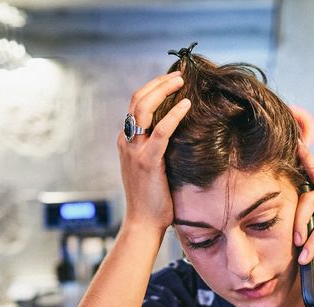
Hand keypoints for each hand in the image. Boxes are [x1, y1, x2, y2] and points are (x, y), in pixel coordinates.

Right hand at [117, 72, 191, 231]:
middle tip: (179, 75)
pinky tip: (187, 105)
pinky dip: (174, 115)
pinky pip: (161, 131)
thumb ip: (157, 150)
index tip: (171, 81)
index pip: (136, 106)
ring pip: (144, 108)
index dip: (152, 89)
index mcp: (126, 142)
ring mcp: (135, 151)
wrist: (143, 223)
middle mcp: (127, 142)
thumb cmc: (152, 200)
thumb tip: (179, 137)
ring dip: (163, 90)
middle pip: (137, 100)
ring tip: (181, 82)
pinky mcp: (148, 161)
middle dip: (158, 83)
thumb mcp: (151, 169)